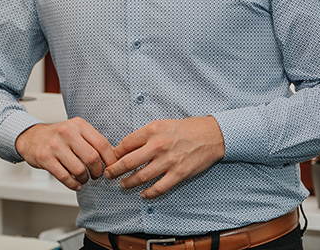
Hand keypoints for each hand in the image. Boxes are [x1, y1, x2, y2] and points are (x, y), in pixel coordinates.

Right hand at [14, 118, 117, 191]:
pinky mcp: (45, 158)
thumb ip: (92, 141)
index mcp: (78, 124)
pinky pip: (65, 177)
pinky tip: (76, 184)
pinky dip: (74, 184)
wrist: (30, 137)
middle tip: (97, 175)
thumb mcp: (75, 131)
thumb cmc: (57, 137)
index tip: (112, 168)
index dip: (110, 159)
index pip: (102, 144)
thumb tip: (113, 159)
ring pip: (79, 169)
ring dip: (85, 179)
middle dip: (98, 171)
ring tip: (84, 178)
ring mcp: (54, 145)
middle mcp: (66, 132)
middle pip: (92, 158)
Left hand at [105, 116, 224, 198]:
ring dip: (129, 183)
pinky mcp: (179, 173)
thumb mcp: (161, 124)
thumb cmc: (185, 129)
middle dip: (115, 171)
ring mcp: (168, 161)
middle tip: (108, 175)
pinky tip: (143, 194)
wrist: (210, 135)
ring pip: (141, 176)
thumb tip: (125, 147)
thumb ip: (144, 135)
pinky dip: (149, 193)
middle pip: (128, 162)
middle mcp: (158, 145)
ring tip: (123, 185)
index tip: (110, 160)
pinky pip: (159, 187)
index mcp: (152, 131)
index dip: (114, 154)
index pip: (125, 144)